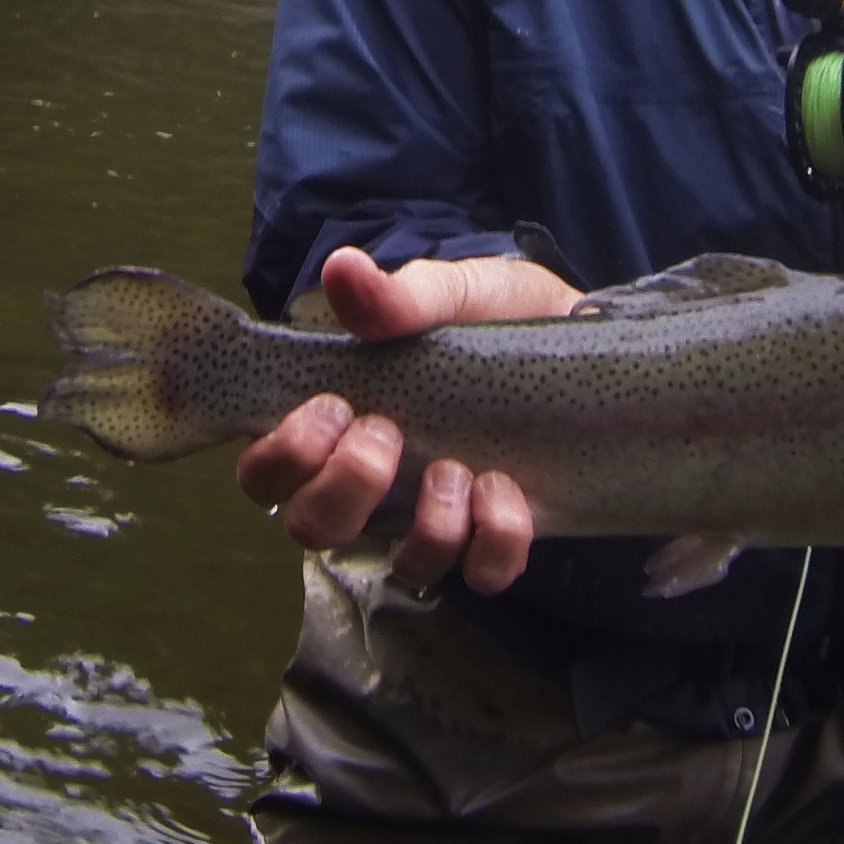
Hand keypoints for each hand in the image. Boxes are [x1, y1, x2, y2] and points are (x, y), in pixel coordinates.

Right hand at [235, 245, 576, 593]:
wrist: (576, 329)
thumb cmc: (487, 313)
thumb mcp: (445, 292)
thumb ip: (394, 296)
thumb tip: (342, 270)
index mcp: (339, 426)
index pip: (267, 473)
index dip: (280, 458)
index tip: (331, 407)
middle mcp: (376, 484)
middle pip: (313, 528)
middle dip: (342, 489)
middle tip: (384, 433)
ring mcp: (435, 515)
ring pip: (403, 564)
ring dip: (426, 527)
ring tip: (456, 470)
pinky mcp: (498, 532)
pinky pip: (482, 572)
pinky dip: (493, 544)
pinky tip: (506, 491)